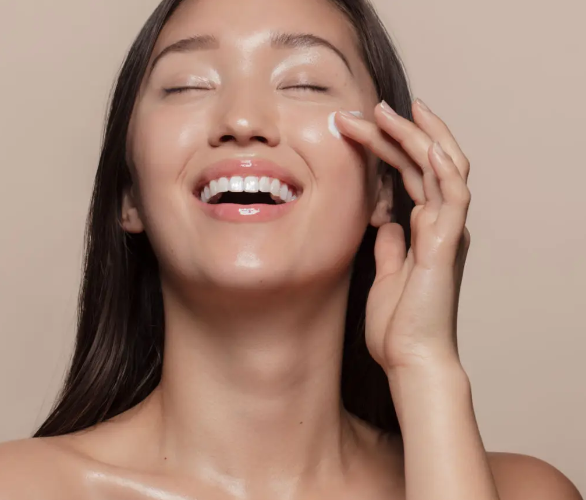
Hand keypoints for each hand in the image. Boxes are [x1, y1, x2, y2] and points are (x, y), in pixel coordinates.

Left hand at [335, 100, 470, 372]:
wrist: (410, 359)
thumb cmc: (397, 324)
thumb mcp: (385, 273)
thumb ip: (389, 244)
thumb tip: (385, 220)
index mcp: (423, 229)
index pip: (410, 174)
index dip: (390, 146)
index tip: (363, 124)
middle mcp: (439, 224)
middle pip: (424, 163)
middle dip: (397, 131)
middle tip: (367, 107)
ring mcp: (446, 231)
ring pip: (441, 168)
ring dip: (415, 136)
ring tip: (386, 110)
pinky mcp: (446, 244)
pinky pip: (452, 196)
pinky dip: (441, 166)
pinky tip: (424, 142)